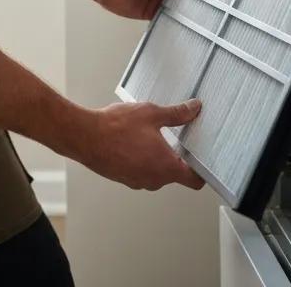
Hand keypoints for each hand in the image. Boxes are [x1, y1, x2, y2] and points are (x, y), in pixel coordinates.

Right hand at [74, 99, 204, 190]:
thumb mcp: (152, 113)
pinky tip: (134, 140)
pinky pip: (141, 170)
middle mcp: (154, 180)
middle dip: (177, 156)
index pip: (195, 180)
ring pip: (156, 172)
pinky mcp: (124, 178)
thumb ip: (176, 114)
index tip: (203, 160)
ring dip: (157, 157)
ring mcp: (138, 181)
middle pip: (175, 174)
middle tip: (175, 137)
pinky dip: (142, 158)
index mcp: (166, 167)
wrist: (86, 137)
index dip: (202, 171)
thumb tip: (193, 109)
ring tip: (150, 135)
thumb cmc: (116, 128)